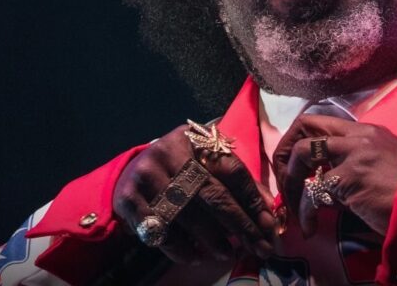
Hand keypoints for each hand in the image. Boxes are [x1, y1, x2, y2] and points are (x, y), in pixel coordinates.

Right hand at [113, 124, 275, 264]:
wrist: (130, 170)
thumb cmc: (180, 168)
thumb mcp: (207, 163)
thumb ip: (237, 181)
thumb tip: (268, 207)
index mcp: (197, 140)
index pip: (232, 170)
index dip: (253, 199)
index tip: (269, 225)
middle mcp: (170, 152)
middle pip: (212, 193)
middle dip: (240, 224)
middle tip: (258, 247)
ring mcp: (147, 174)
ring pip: (187, 214)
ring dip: (211, 239)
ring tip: (228, 253)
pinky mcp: (128, 197)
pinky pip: (159, 229)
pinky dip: (179, 247)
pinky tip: (194, 256)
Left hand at [273, 115, 396, 236]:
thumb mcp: (384, 165)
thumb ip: (357, 163)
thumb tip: (326, 179)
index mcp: (367, 131)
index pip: (321, 120)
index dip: (299, 139)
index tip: (295, 164)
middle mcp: (358, 136)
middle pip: (306, 126)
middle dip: (286, 151)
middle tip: (285, 180)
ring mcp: (354, 154)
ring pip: (303, 154)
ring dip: (291, 180)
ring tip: (293, 205)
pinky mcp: (351, 177)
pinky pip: (314, 190)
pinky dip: (305, 211)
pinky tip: (310, 227)